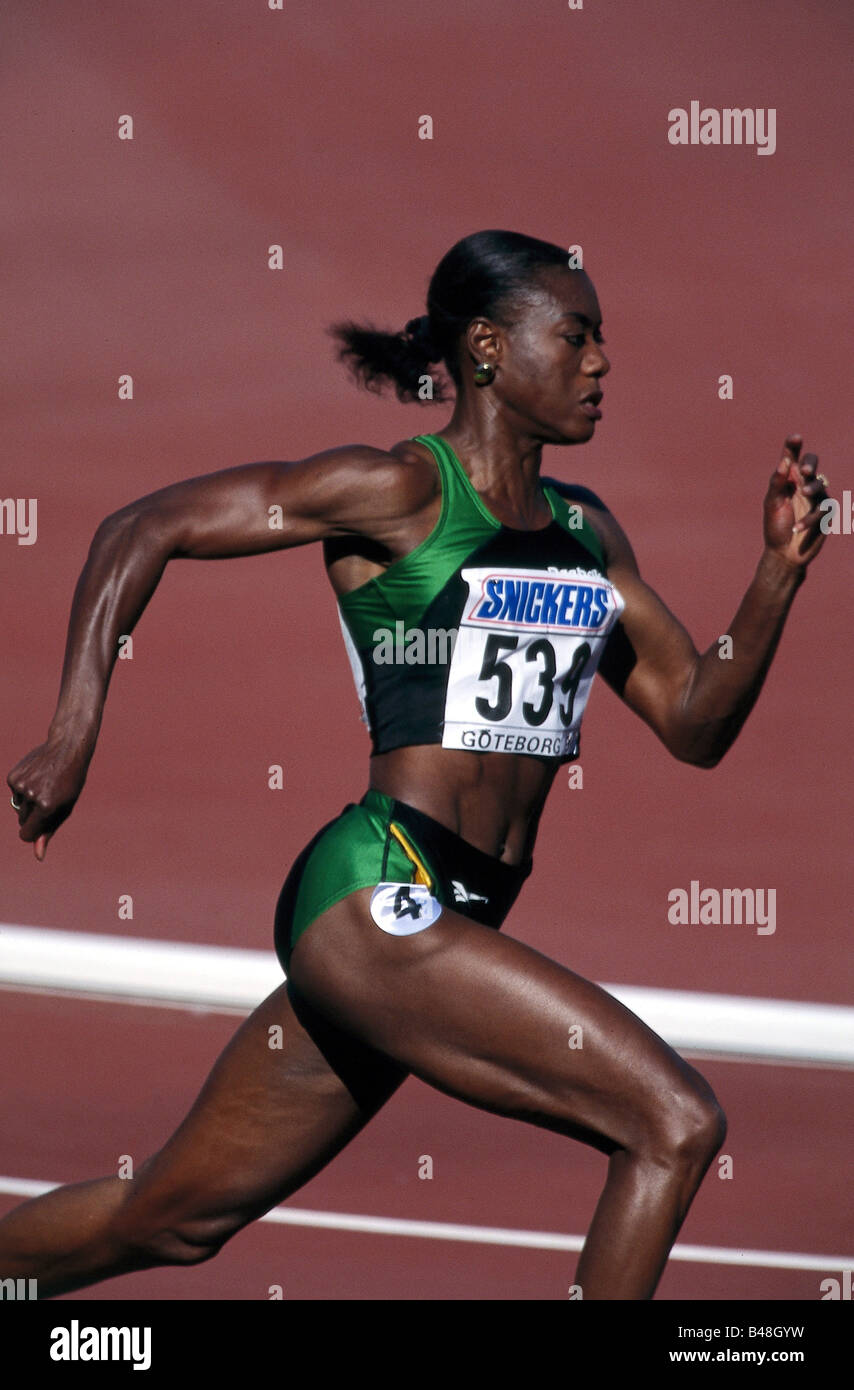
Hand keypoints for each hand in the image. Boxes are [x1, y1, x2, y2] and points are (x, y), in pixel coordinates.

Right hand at [7, 737, 89, 860]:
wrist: (67, 748)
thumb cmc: (70, 782)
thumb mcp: (65, 808)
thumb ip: (49, 832)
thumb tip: (38, 855)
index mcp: (47, 807)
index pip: (26, 835)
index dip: (32, 833)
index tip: (40, 825)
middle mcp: (32, 796)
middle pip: (23, 821)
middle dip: (33, 815)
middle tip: (50, 797)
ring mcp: (20, 785)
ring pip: (18, 807)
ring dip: (29, 801)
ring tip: (45, 785)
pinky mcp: (13, 777)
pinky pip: (15, 793)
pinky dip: (23, 789)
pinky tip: (37, 776)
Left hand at [763, 435, 829, 568]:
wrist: (784, 553)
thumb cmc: (775, 527)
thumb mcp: (772, 504)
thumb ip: (777, 483)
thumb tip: (783, 462)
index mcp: (788, 480)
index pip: (792, 458)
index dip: (794, 445)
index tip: (795, 438)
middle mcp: (803, 485)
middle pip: (811, 464)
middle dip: (810, 464)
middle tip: (803, 470)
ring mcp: (816, 498)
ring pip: (820, 484)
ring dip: (813, 487)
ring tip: (804, 492)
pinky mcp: (826, 513)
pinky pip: (822, 510)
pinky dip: (809, 519)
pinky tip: (796, 527)